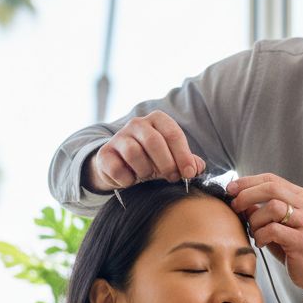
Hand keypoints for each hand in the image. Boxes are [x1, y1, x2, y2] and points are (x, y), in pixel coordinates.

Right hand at [84, 111, 205, 191]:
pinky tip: (131, 181)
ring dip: (146, 171)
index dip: (183, 156)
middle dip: (166, 163)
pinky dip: (127, 180)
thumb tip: (197, 168)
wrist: (123, 167)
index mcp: (157, 120)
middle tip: (171, 177)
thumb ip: (189, 162)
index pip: (173, 134)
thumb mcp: (174, 159)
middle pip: (153, 141)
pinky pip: (116, 168)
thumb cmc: (155, 161)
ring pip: (134, 153)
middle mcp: (137, 124)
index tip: (189, 174)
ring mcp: (119, 137)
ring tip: (148, 176)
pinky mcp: (104, 154)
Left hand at [226, 173, 302, 292]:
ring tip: (254, 231)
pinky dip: (261, 235)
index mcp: (297, 196)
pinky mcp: (301, 240)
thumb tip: (238, 199)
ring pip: (273, 207)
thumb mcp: (275, 223)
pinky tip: (261, 242)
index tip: (230, 189)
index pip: (270, 179)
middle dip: (247, 195)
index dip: (248, 182)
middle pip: (271, 188)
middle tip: (235, 207)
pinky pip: (274, 230)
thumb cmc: (292, 245)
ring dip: (256, 220)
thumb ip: (259, 209)